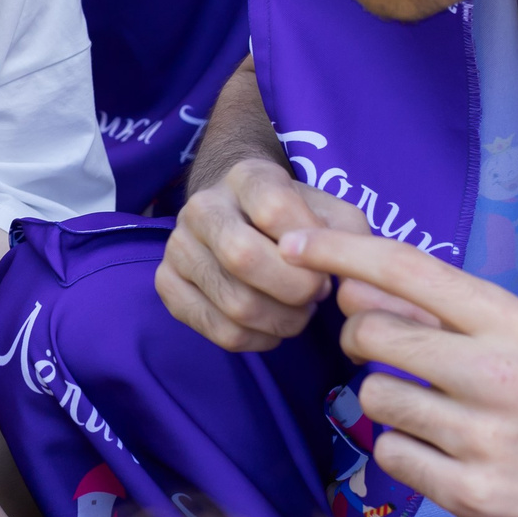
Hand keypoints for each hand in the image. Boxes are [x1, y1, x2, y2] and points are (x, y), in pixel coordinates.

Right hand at [155, 157, 364, 351]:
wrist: (242, 215)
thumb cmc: (296, 219)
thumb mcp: (330, 212)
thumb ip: (348, 237)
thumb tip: (350, 279)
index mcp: (246, 176)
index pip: (274, 209)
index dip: (309, 248)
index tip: (326, 264)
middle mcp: (202, 206)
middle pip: (243, 257)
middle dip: (295, 290)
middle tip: (314, 295)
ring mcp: (178, 246)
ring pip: (234, 303)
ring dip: (282, 320)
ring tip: (297, 311)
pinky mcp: (167, 283)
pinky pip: (217, 331)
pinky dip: (256, 340)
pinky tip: (271, 325)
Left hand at [302, 225, 517, 516]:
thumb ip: (446, 315)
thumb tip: (352, 287)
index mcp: (510, 322)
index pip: (404, 270)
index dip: (338, 253)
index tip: (293, 245)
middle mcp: (495, 373)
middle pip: (370, 334)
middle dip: (361, 341)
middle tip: (388, 355)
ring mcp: (483, 438)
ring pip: (374, 398)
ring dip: (389, 405)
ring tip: (439, 415)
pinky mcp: (471, 495)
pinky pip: (390, 457)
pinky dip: (405, 454)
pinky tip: (448, 456)